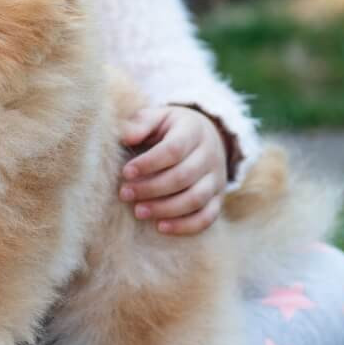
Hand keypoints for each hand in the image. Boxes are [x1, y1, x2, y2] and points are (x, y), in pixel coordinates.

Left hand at [117, 105, 227, 234]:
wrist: (205, 136)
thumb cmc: (170, 129)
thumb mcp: (157, 117)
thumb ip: (140, 123)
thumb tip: (126, 136)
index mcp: (194, 131)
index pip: (174, 149)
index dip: (149, 163)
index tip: (126, 172)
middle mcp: (210, 155)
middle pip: (183, 176)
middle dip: (151, 188)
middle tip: (125, 194)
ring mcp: (217, 178)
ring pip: (195, 199)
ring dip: (165, 209)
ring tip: (139, 212)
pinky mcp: (218, 198)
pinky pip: (207, 217)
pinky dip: (185, 225)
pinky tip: (161, 227)